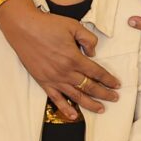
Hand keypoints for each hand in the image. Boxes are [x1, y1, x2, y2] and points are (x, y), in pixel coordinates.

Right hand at [0, 0, 117, 117]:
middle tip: (114, 98)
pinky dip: (66, 108)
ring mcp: (54, 79)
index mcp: (74, 58)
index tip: (116, 84)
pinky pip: (56, 99)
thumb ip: (88, 39)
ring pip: (76, 96)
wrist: (23, 28)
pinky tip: (74, 115)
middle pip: (89, 87)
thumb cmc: (48, 25)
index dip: (108, 79)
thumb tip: (93, 53)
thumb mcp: (73, 25)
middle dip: (104, 94)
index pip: (97, 72)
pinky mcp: (43, 82)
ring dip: (90, 104)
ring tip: (101, 109)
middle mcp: (66, 72)